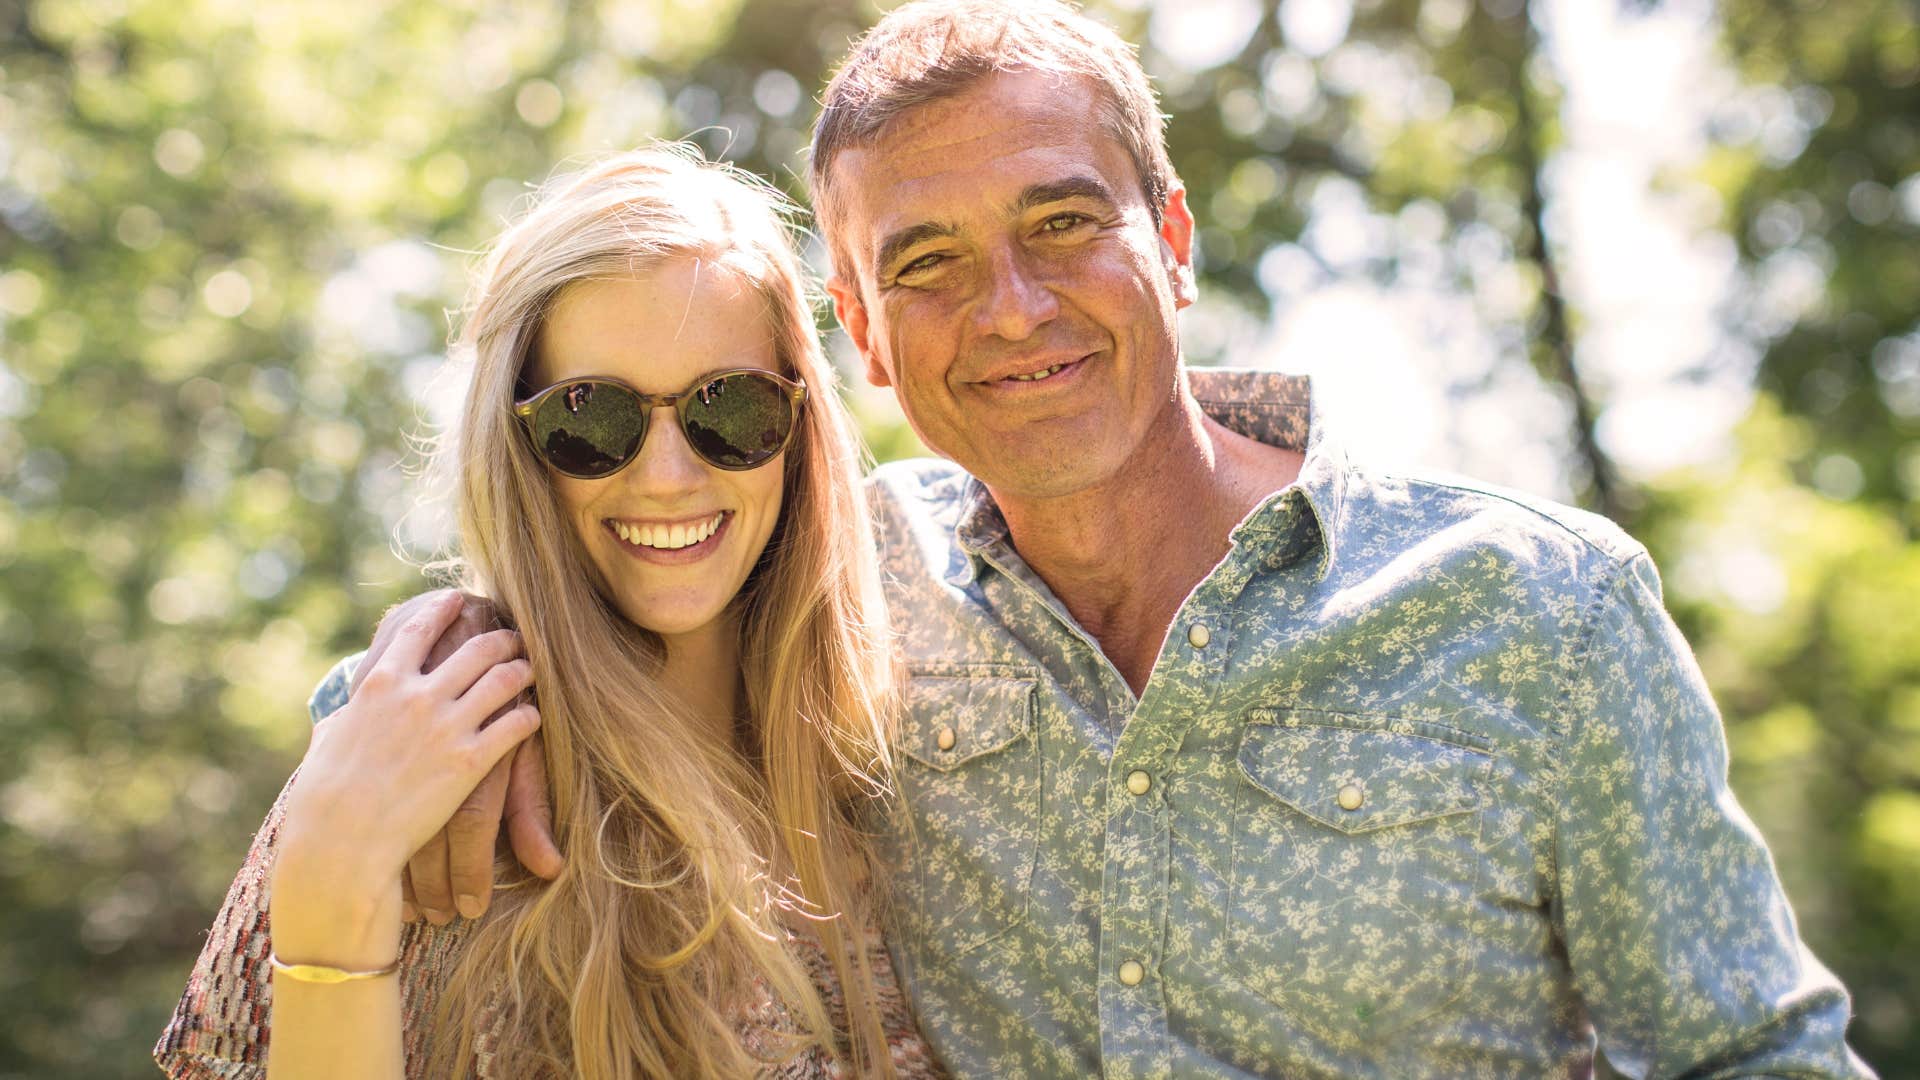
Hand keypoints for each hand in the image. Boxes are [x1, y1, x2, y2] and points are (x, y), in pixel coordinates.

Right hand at [354, 589, 562, 923]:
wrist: (339, 839)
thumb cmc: (322, 797)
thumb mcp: (326, 744)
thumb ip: (339, 722)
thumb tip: (336, 720)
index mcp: (380, 684)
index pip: (417, 630)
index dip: (442, 609)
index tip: (459, 598)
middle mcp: (417, 695)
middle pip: (475, 649)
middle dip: (500, 639)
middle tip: (513, 638)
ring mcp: (446, 726)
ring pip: (504, 680)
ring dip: (522, 671)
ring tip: (531, 670)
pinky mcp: (470, 761)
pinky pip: (515, 725)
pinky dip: (530, 716)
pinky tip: (534, 717)